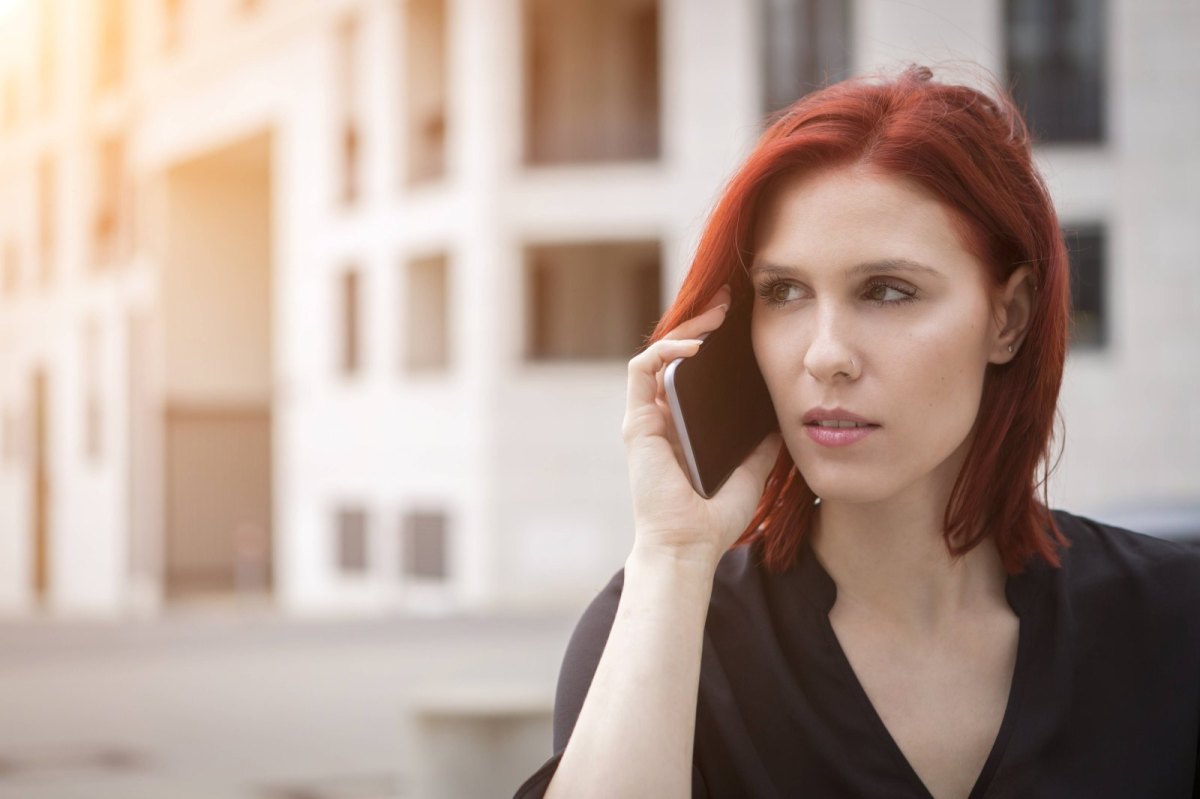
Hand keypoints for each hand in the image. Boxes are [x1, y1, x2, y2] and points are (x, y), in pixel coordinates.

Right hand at [621, 283, 782, 570]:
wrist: (689, 545)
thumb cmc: (715, 516)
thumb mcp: (751, 470)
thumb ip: (761, 443)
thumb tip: (782, 414)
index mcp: (685, 426)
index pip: (695, 373)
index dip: (713, 342)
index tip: (741, 321)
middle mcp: (662, 417)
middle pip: (677, 356)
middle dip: (702, 323)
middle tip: (729, 301)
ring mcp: (647, 418)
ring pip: (658, 355)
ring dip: (685, 327)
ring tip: (717, 312)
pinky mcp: (637, 422)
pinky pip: (643, 370)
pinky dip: (667, 350)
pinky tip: (696, 345)